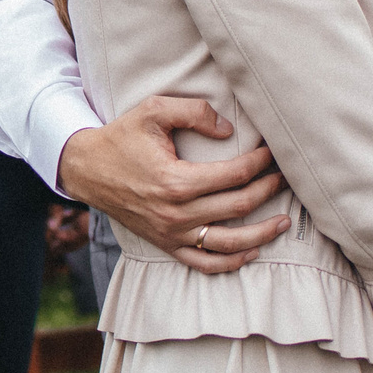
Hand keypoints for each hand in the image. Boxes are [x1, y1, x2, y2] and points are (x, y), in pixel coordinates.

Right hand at [56, 98, 290, 271]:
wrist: (87, 168)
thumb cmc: (122, 137)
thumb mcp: (153, 110)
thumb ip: (195, 112)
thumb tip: (229, 130)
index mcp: (177, 180)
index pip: (234, 175)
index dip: (259, 163)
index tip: (272, 153)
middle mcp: (177, 213)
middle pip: (238, 206)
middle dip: (268, 191)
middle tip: (284, 178)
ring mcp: (171, 233)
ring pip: (228, 243)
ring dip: (262, 233)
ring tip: (284, 221)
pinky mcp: (165, 244)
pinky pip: (204, 263)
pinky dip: (231, 262)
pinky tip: (252, 251)